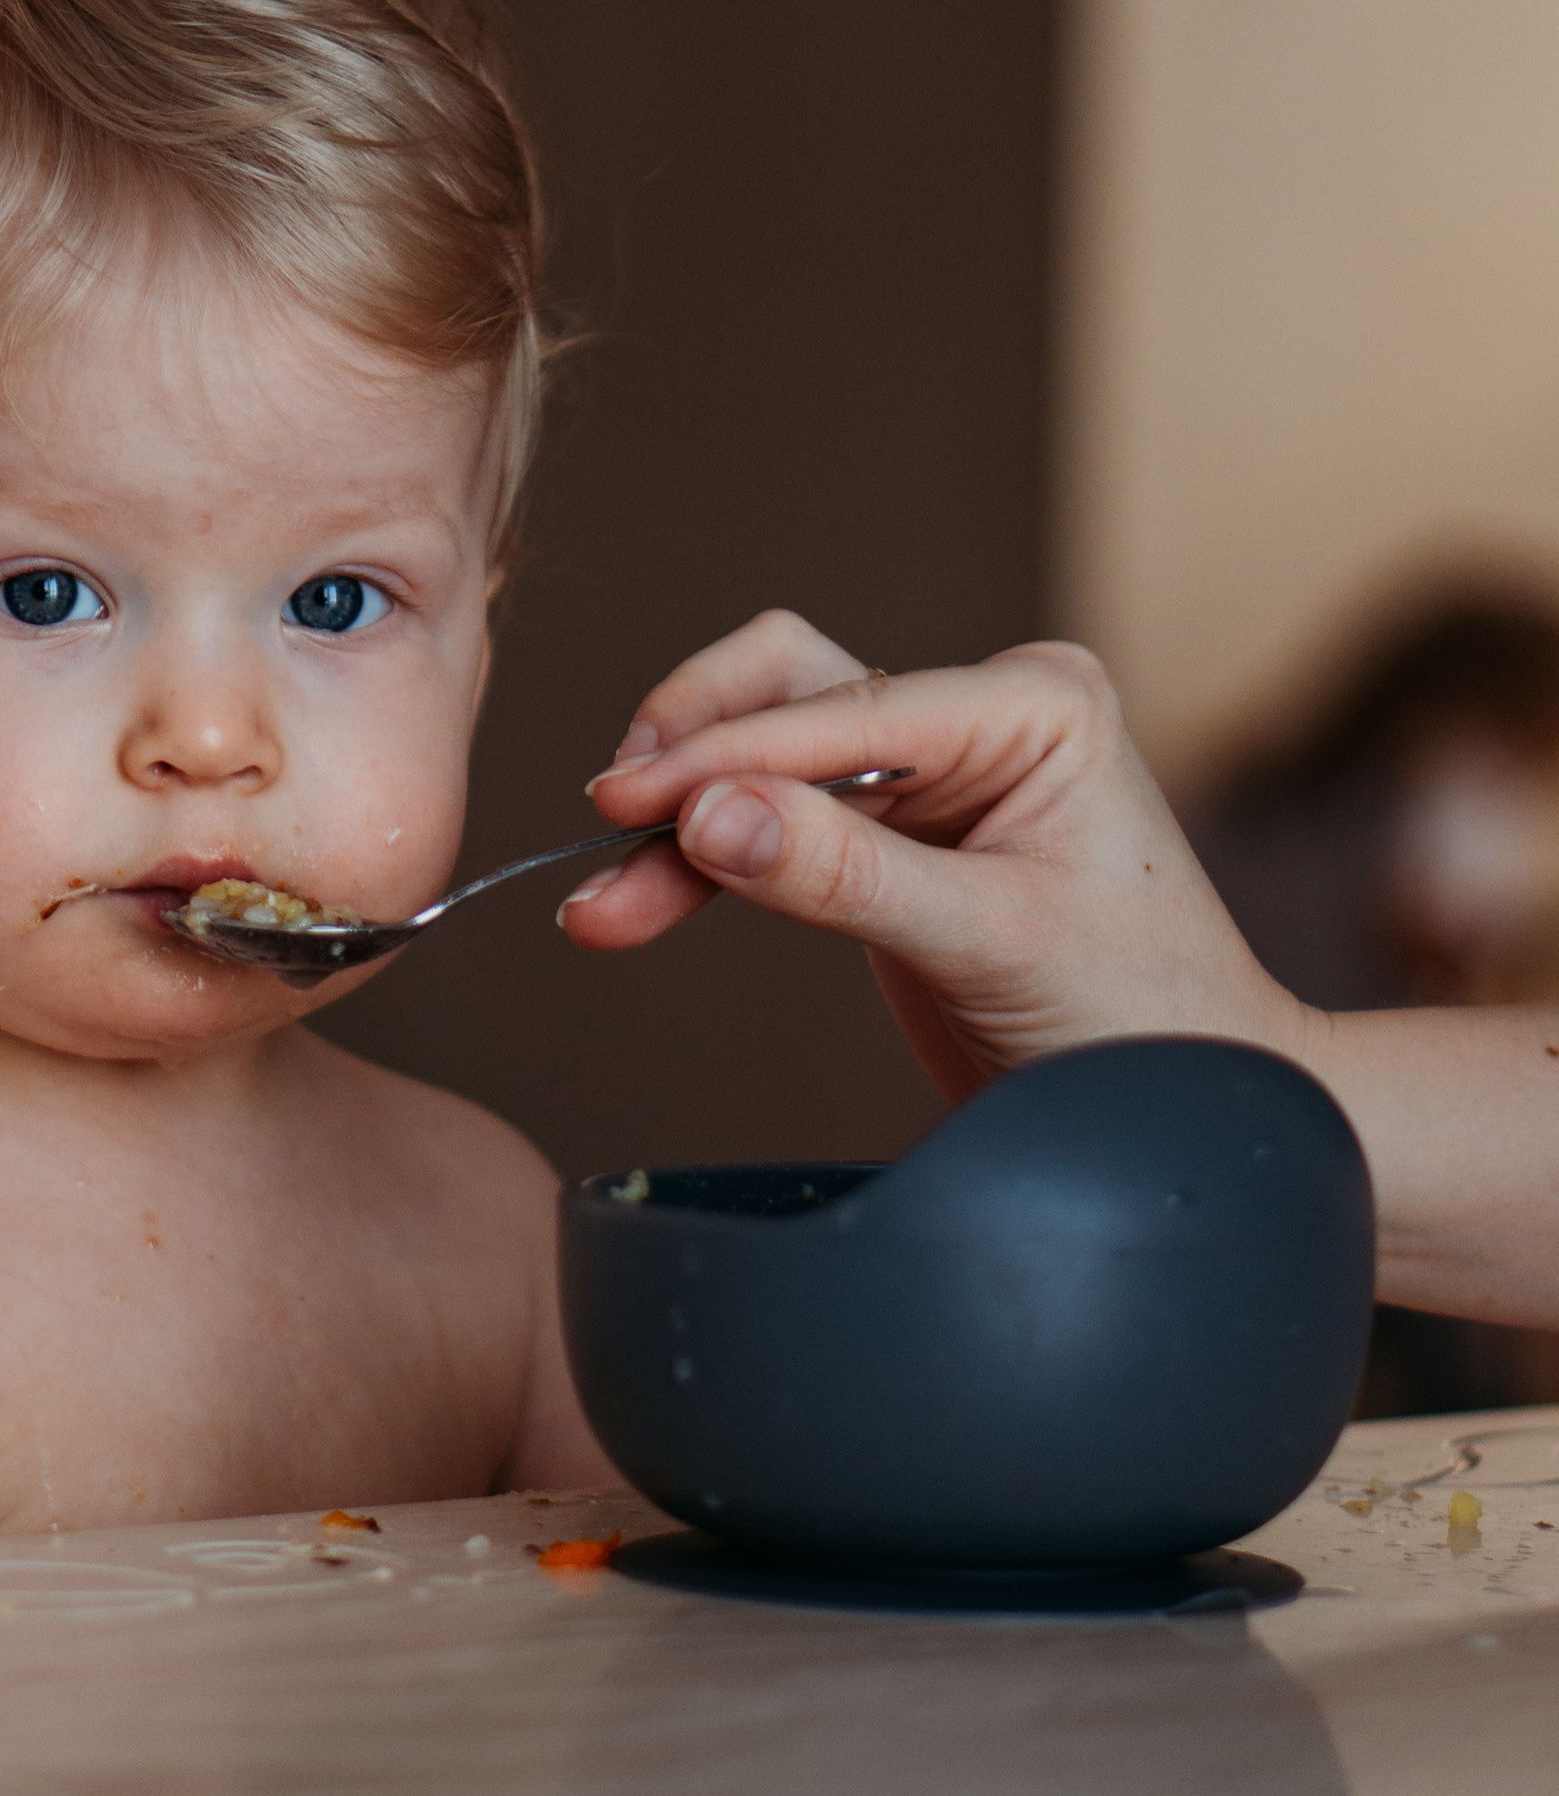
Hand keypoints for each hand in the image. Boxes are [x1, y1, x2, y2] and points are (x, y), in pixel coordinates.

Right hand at [558, 611, 1306, 1103]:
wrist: (1193, 1110)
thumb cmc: (1144, 1021)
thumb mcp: (993, 945)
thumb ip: (847, 879)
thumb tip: (706, 816)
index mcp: (1035, 705)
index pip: (850, 709)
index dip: (728, 753)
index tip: (630, 801)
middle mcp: (979, 715)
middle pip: (788, 686)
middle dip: (693, 756)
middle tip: (611, 825)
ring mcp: (930, 773)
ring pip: (761, 752)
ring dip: (678, 819)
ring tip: (602, 907)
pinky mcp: (889, 840)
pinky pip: (770, 825)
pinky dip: (700, 865)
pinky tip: (631, 910)